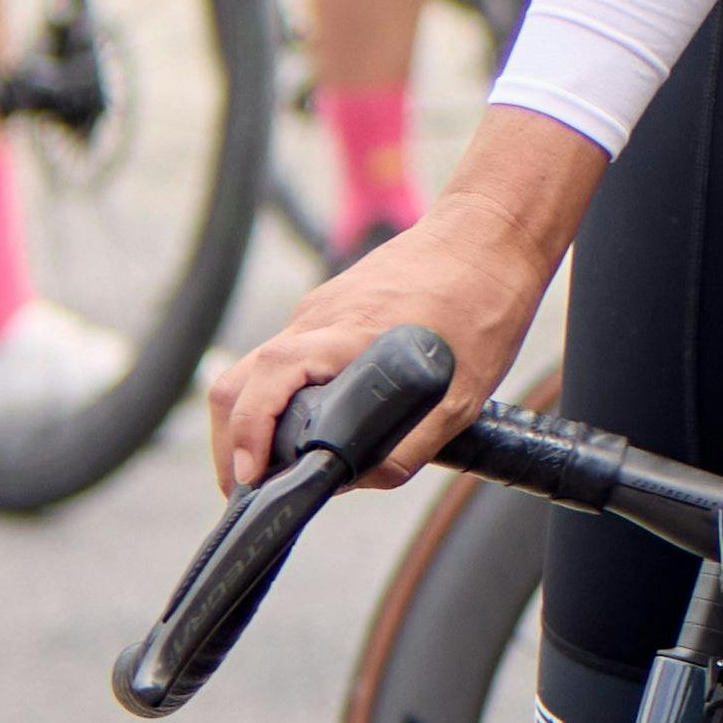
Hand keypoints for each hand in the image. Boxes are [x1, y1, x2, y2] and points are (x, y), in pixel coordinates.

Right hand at [214, 183, 552, 485]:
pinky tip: (302, 419)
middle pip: (239, 381)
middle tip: (247, 487)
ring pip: (257, 368)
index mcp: (345, 334)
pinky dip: (278, 391)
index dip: (246, 437)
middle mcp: (318, 318)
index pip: (264, 384)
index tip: (251, 478)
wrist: (491, 234)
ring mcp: (318, 309)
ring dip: (250, 418)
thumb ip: (406, 448)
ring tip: (266, 465)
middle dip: (231, 441)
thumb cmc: (485, 304)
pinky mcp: (328, 306)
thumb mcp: (461, 397)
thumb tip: (354, 482)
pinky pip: (288, 353)